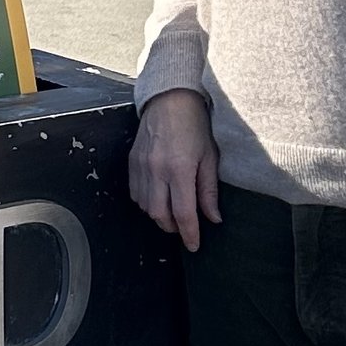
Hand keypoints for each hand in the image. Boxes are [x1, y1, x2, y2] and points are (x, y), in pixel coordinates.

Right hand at [130, 89, 219, 250]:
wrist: (170, 99)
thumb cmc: (195, 125)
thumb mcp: (210, 156)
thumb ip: (209, 190)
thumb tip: (213, 218)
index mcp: (179, 169)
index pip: (183, 213)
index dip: (189, 234)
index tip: (194, 245)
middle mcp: (156, 170)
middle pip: (159, 215)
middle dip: (172, 227)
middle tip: (185, 227)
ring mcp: (141, 166)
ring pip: (144, 206)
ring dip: (159, 215)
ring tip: (172, 211)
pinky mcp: (131, 161)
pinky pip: (135, 192)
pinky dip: (146, 201)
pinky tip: (159, 196)